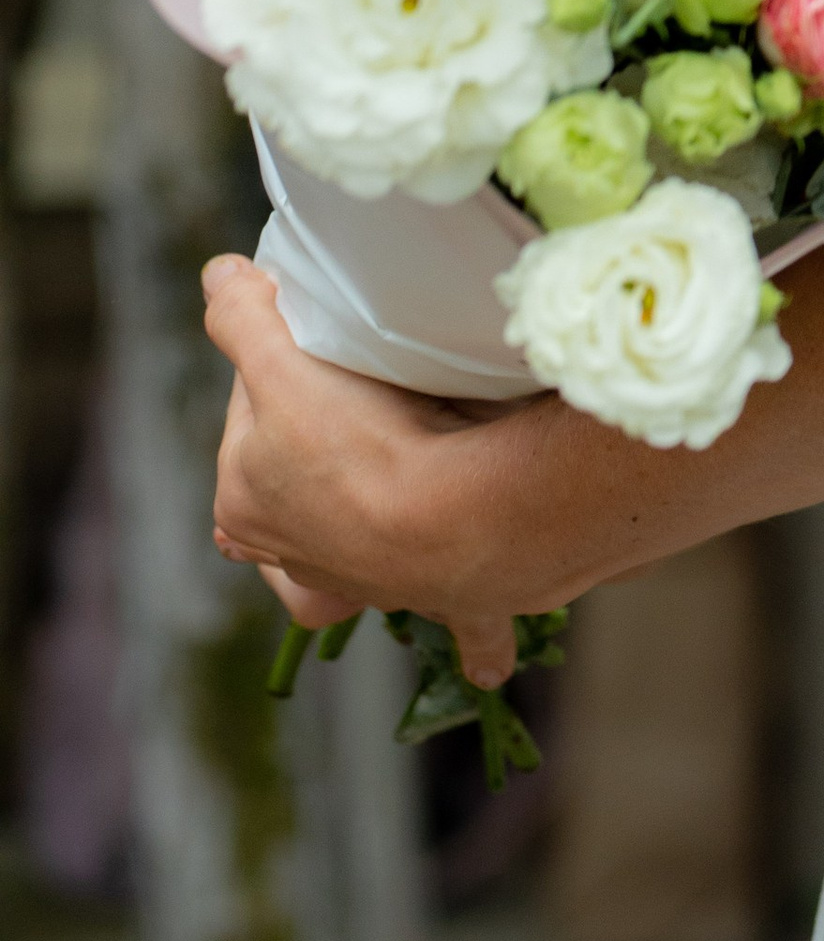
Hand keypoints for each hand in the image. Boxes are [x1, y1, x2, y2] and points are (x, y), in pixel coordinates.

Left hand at [202, 255, 527, 685]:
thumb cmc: (360, 446)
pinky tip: (489, 664)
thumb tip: (218, 276)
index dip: (278, 371)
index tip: (316, 339)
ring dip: (366, 559)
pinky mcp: (445, 603)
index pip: (250, 419)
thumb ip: (242, 319)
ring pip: (355, 573)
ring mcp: (370, 586)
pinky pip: (462, 629)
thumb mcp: (284, 368)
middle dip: (312, 470)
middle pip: (297, 494)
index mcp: (244, 506)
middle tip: (359, 408)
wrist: (453, 522)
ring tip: (383, 529)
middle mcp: (298, 559)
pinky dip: (477, 644)